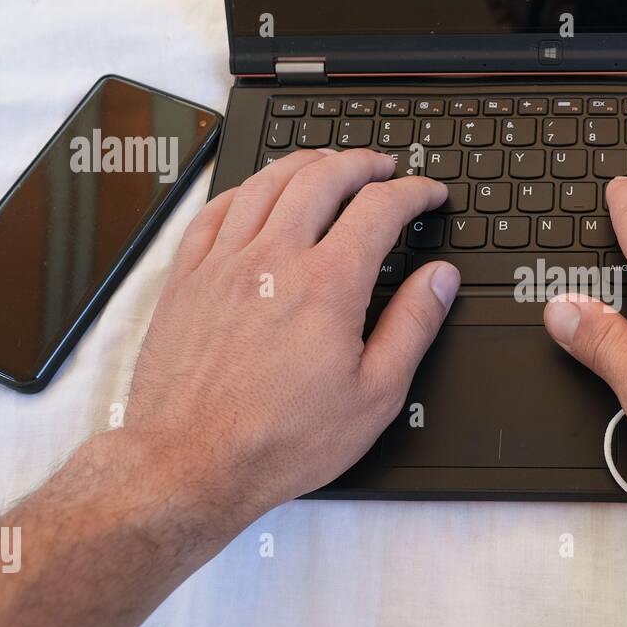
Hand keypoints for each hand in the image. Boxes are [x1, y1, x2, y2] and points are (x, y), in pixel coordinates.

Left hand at [123, 149, 459, 515]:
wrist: (192, 463)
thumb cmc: (281, 440)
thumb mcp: (375, 395)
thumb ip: (413, 326)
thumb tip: (440, 279)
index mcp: (328, 285)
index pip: (380, 209)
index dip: (413, 192)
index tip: (427, 193)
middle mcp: (274, 260)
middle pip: (322, 178)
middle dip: (361, 163)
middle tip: (382, 167)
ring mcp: (223, 264)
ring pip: (267, 183)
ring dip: (305, 163)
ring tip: (328, 164)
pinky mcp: (187, 279)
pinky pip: (215, 211)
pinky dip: (246, 189)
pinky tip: (258, 193)